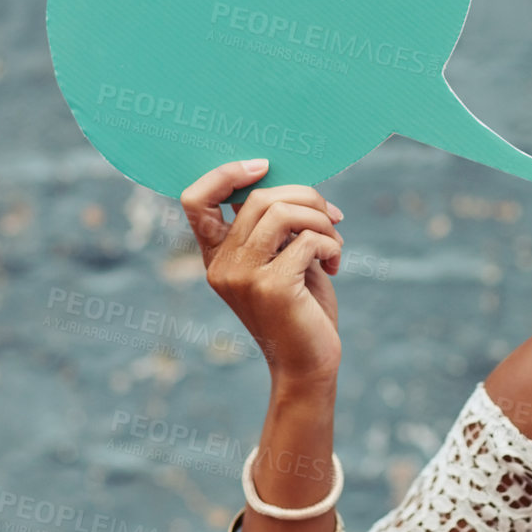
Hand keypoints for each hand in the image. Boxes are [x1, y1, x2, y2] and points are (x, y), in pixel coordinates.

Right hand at [181, 160, 345, 385]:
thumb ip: (278, 227)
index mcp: (217, 256)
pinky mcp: (271, 288)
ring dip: (320, 220)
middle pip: (258, 198)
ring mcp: (243, 277)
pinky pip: (306, 240)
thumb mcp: (283, 260)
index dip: (226, 173)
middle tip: (332, 217)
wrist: (308, 364)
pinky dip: (330, 244)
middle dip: (306, 197)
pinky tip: (335, 264)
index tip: (265, 168)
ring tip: (335, 243)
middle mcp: (222, 265)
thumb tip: (295, 181)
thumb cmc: (301, 309)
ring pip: (282, 213)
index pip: (195, 200)